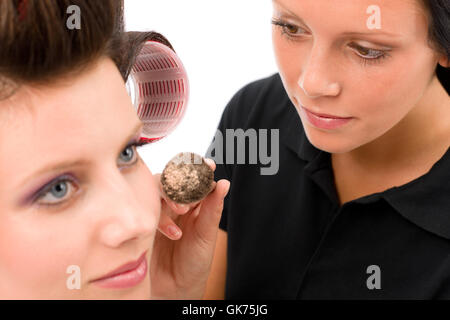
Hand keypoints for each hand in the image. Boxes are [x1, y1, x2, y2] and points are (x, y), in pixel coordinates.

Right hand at [149, 159, 229, 298]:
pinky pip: (149, 209)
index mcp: (197, 205)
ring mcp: (161, 212)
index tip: (208, 165)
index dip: (202, 169)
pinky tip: (173, 234)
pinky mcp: (147, 221)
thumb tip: (224, 183)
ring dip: (171, 196)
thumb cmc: (195, 263)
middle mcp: (178, 205)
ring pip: (160, 190)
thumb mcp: (207, 236)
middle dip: (183, 182)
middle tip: (191, 193)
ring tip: (182, 211)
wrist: (175, 288)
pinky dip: (162, 219)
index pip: (197, 179)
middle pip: (175, 179)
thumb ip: (213, 209)